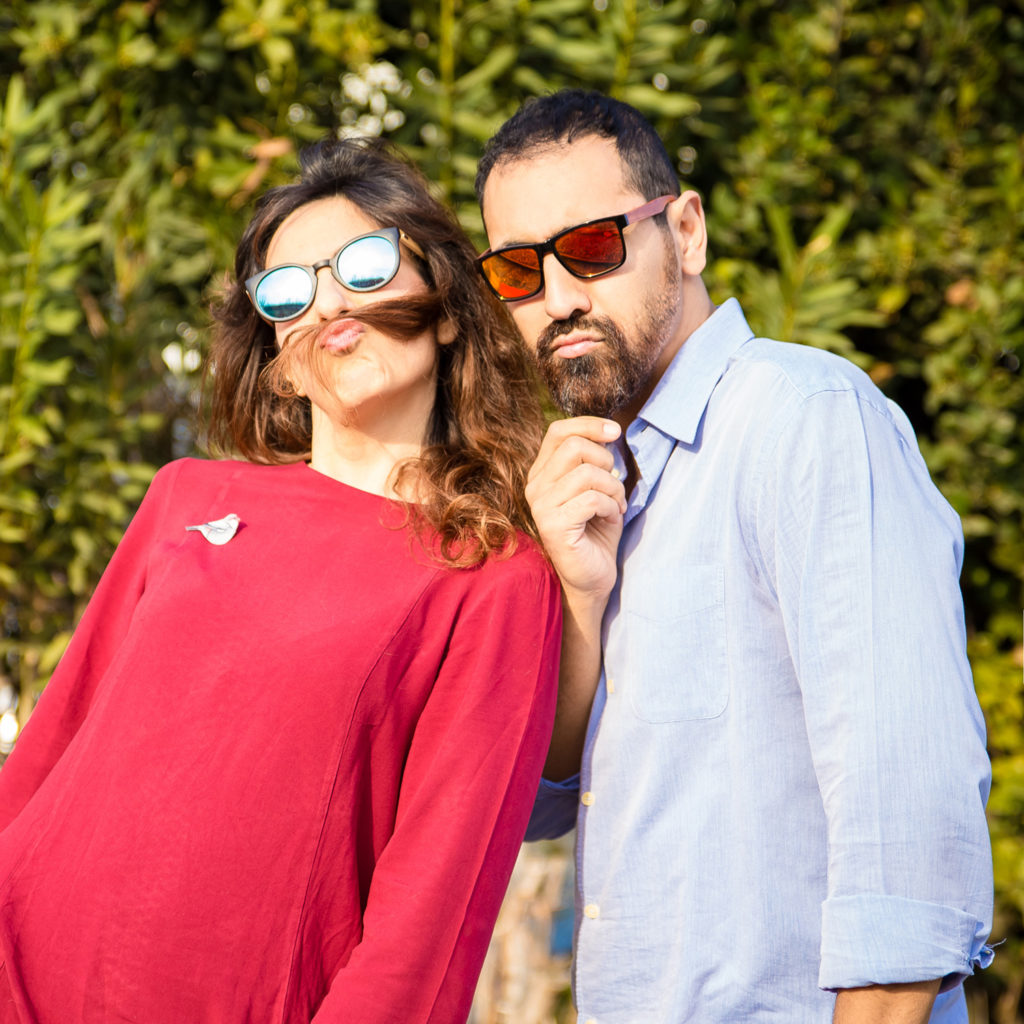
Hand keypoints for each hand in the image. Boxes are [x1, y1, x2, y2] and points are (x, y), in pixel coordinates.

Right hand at [525, 417, 626, 603]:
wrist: (592, 579)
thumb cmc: (596, 533)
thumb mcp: (597, 488)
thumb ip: (595, 460)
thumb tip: (609, 431)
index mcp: (542, 474)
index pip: (558, 431)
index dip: (589, 424)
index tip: (616, 432)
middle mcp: (535, 487)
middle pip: (574, 446)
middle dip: (606, 460)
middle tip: (613, 485)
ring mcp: (541, 506)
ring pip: (587, 473)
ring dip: (613, 488)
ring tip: (614, 506)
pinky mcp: (553, 525)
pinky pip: (592, 499)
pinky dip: (611, 507)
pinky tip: (610, 519)